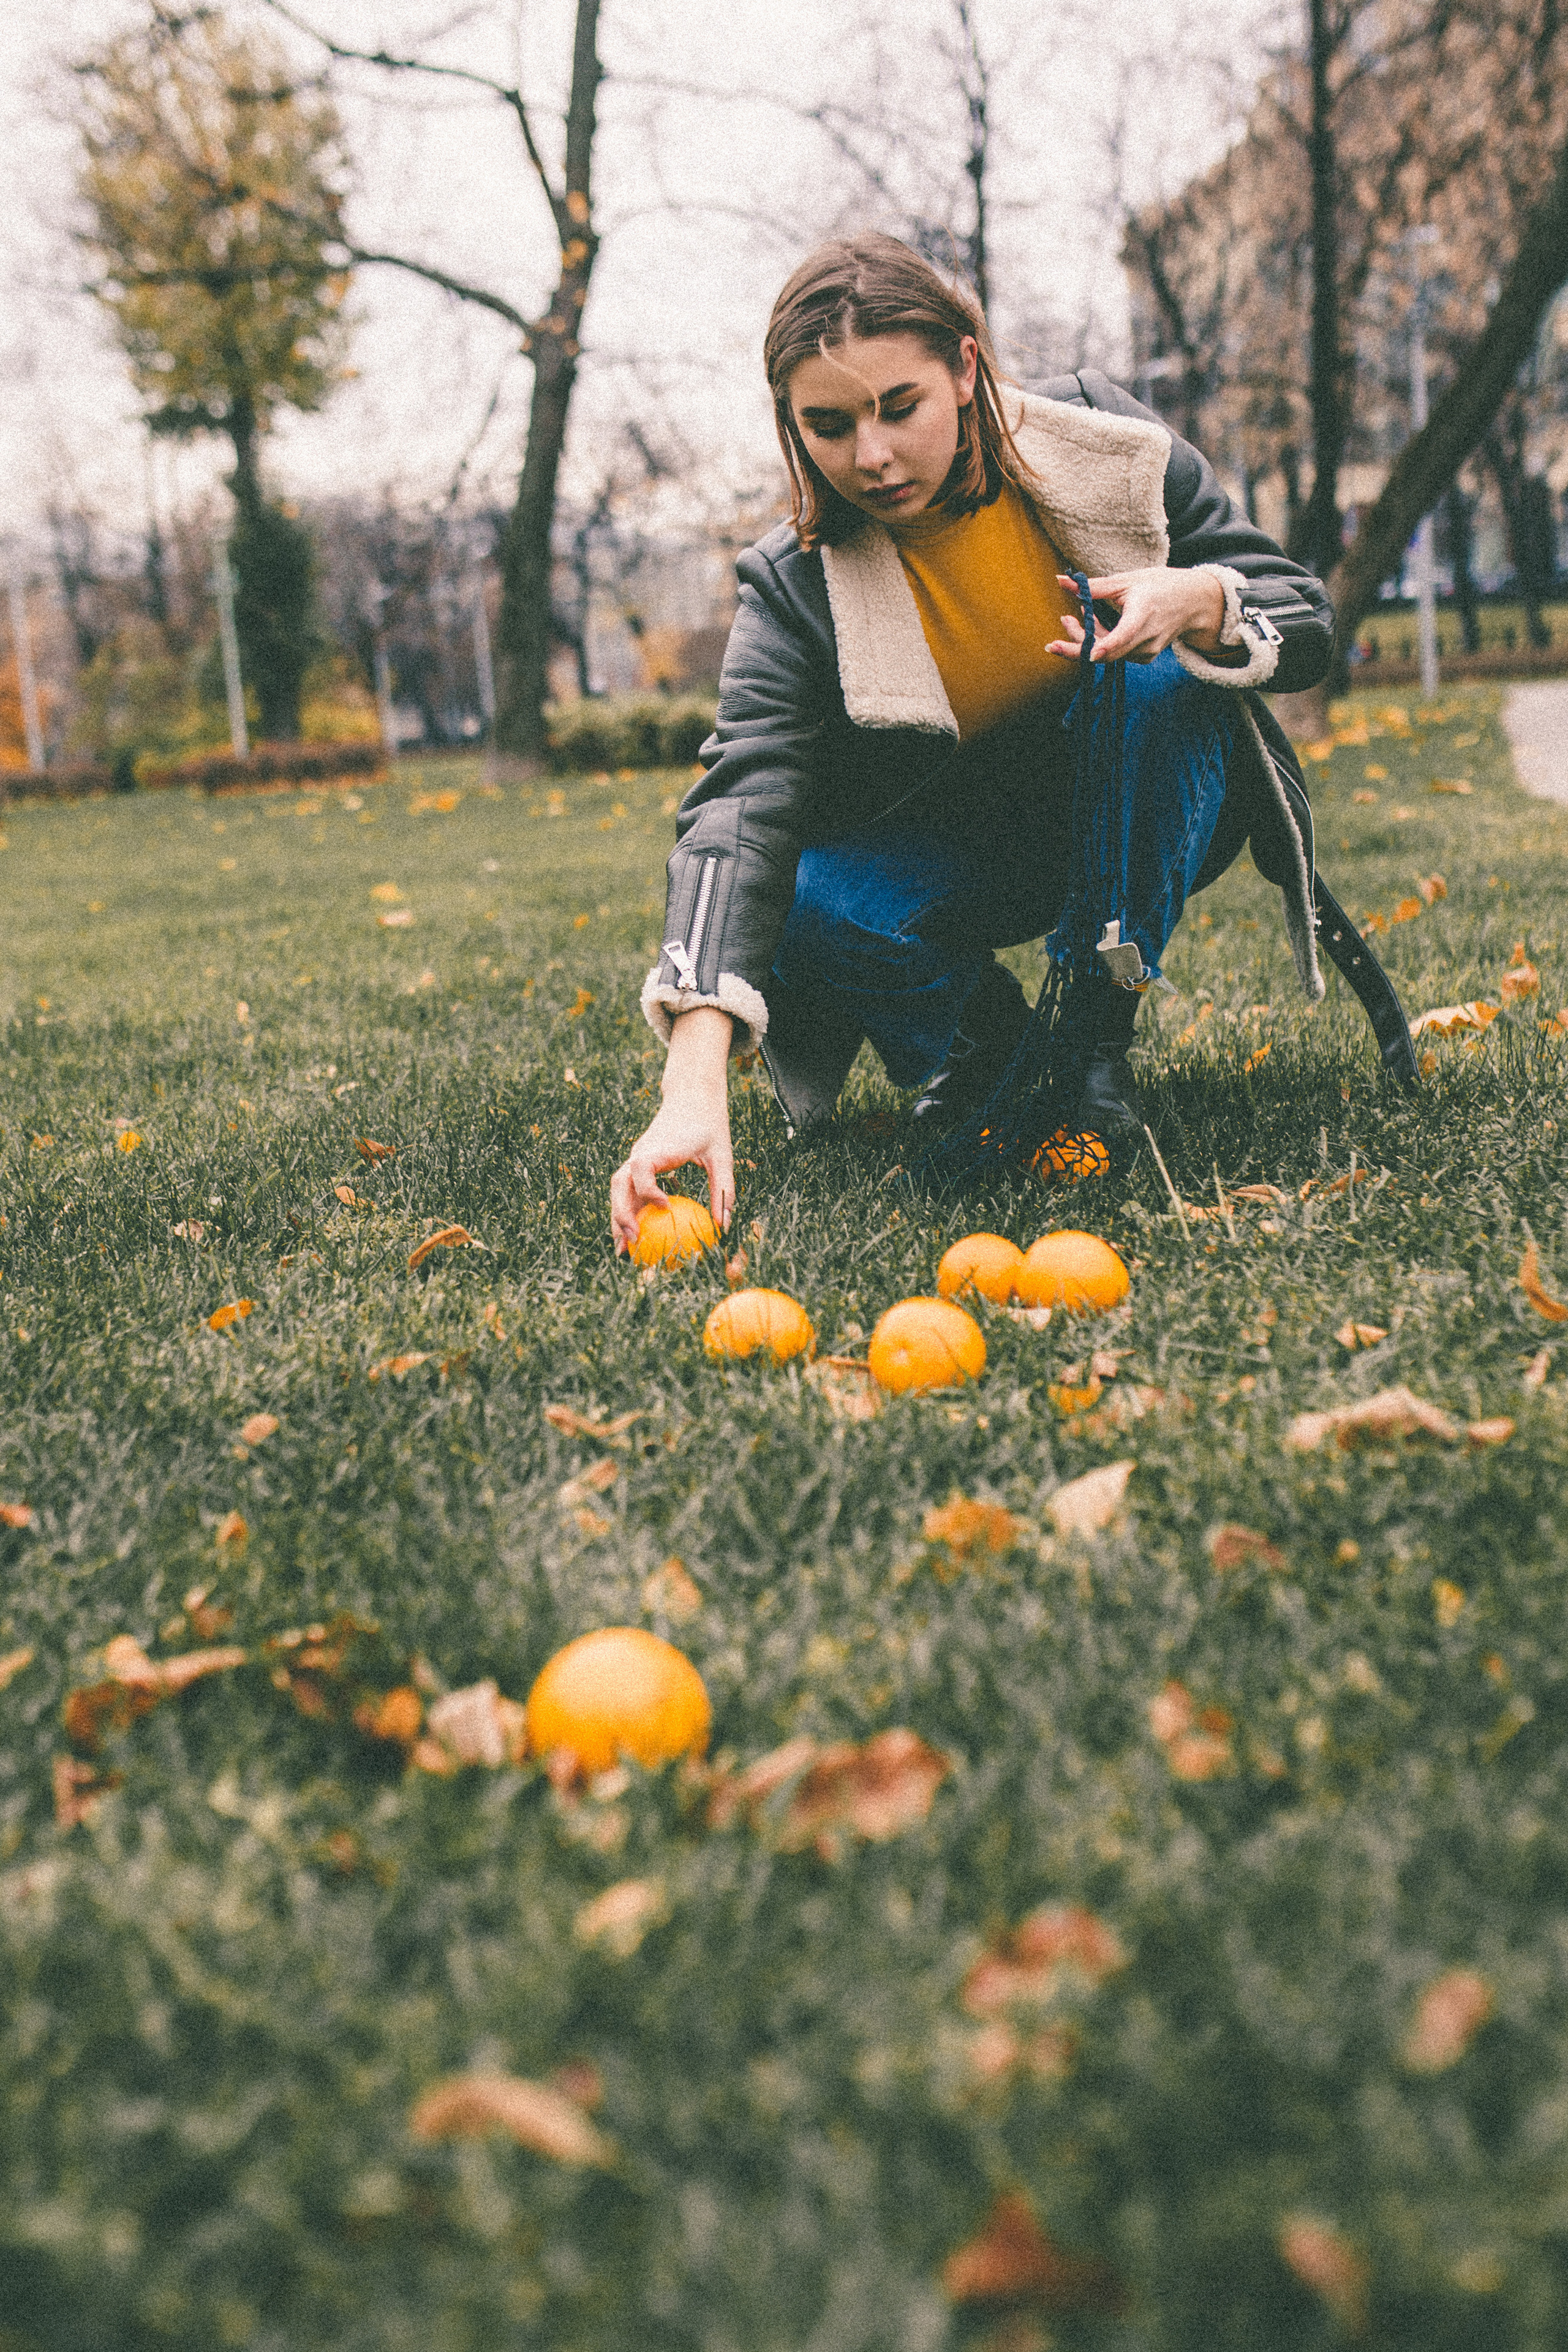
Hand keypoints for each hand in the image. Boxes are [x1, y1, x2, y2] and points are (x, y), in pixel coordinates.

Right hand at [610, 1005, 734, 1253]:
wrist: (692, 1094)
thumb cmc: (709, 1123)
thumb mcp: (723, 1155)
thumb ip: (724, 1189)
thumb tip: (724, 1227)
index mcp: (659, 1147)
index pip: (642, 1168)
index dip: (649, 1190)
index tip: (665, 1207)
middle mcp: (641, 1152)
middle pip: (619, 1183)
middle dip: (620, 1214)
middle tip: (630, 1244)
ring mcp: (637, 1156)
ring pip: (618, 1188)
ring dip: (617, 1216)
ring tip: (622, 1248)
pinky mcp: (639, 1161)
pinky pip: (628, 1188)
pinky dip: (626, 1209)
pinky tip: (634, 1233)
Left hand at [1046, 569, 1234, 665]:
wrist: (1193, 602)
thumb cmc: (1159, 585)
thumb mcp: (1126, 580)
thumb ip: (1093, 586)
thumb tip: (1060, 581)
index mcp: (1144, 613)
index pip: (1124, 634)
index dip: (1106, 645)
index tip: (1089, 653)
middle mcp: (1147, 637)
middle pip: (1107, 653)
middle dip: (1078, 642)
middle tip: (1064, 621)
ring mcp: (1147, 651)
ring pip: (1108, 654)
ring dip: (1088, 638)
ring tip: (1081, 615)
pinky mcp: (1145, 658)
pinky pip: (1116, 654)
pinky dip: (1101, 642)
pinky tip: (1097, 625)